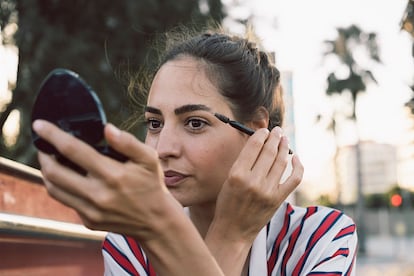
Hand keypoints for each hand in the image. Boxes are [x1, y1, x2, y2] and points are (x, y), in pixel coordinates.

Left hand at [33, 120, 180, 239]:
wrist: (156, 221)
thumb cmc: (152, 186)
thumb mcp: (148, 159)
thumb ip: (128, 142)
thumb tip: (106, 129)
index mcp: (113, 175)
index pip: (73, 150)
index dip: (53, 135)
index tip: (39, 125)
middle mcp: (98, 195)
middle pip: (54, 172)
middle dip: (43, 155)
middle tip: (43, 145)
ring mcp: (91, 211)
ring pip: (54, 189)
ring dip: (46, 172)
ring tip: (50, 160)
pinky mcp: (88, 221)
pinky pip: (66, 201)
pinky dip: (61, 187)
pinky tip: (69, 178)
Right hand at [208, 127, 303, 243]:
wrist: (233, 230)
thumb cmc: (227, 204)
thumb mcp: (228, 180)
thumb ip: (242, 163)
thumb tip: (258, 143)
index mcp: (237, 174)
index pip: (253, 146)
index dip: (261, 135)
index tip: (264, 130)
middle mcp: (253, 181)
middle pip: (269, 151)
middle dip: (274, 137)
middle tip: (277, 130)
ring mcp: (268, 191)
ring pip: (282, 161)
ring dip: (284, 147)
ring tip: (284, 139)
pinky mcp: (278, 199)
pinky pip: (294, 178)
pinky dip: (297, 166)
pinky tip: (295, 158)